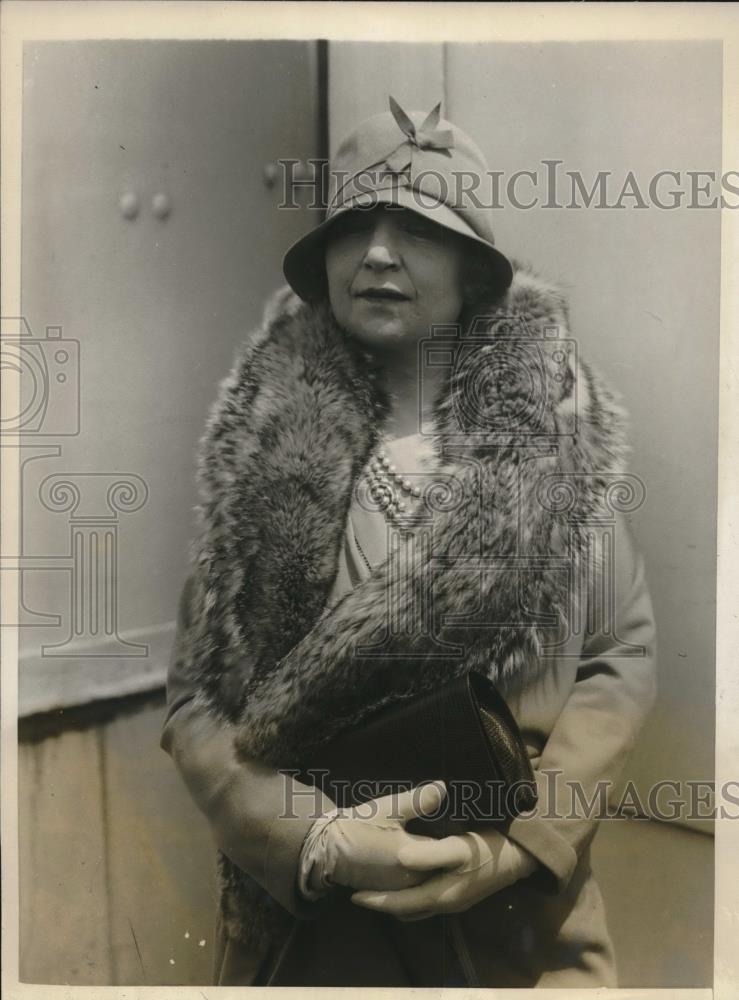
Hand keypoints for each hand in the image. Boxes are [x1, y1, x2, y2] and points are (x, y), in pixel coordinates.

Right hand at [307, 780, 449, 892]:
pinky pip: (412, 886)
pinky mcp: (388, 893)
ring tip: (438, 852)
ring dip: (431, 868)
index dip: (450, 839)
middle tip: (454, 840)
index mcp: (413, 857)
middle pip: (437, 869)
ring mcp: (399, 890)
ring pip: (424, 879)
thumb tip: (443, 787)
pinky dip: (416, 875)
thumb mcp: (389, 808)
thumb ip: (418, 800)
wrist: (328, 848)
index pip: (442, 850)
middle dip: (444, 857)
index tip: (460, 828)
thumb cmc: (360, 825)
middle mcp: (409, 879)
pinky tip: (418, 863)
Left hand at [350, 827, 538, 919]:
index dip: (377, 902)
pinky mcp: (461, 893)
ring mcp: (455, 901)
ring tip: (380, 888)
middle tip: (361, 893)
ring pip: (417, 908)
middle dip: (384, 904)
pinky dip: (412, 896)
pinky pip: (427, 901)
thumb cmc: (487, 850)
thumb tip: (399, 857)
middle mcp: (445, 904)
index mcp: (441, 896)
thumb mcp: (458, 847)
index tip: (354, 895)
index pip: (400, 905)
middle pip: (406, 910)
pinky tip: (409, 881)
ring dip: (398, 901)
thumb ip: (428, 853)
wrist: (520, 856)